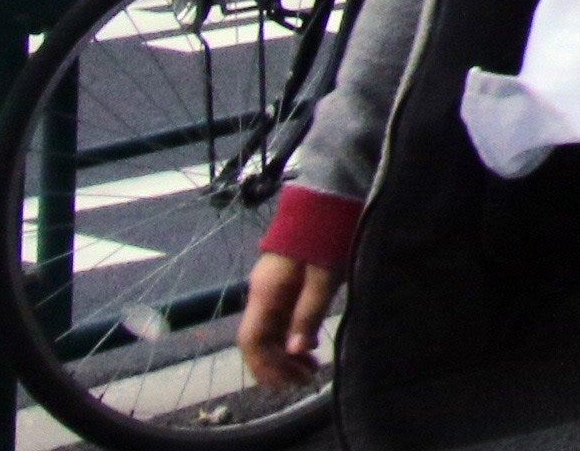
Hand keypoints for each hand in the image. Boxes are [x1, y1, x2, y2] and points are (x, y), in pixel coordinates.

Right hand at [238, 248, 342, 388]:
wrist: (326, 197)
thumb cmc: (326, 234)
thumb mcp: (324, 275)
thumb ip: (308, 312)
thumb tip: (297, 351)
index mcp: (265, 293)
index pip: (252, 341)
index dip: (268, 367)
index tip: (294, 381)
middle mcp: (261, 293)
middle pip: (257, 340)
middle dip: (277, 365)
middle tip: (307, 379)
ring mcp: (270, 288)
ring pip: (267, 331)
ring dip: (284, 353)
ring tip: (311, 368)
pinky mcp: (282, 283)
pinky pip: (278, 319)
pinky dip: (290, 336)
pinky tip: (308, 345)